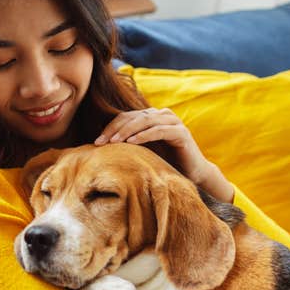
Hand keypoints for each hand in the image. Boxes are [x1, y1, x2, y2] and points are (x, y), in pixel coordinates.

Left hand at [95, 108, 233, 201]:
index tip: (96, 142)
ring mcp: (173, 122)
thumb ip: (128, 144)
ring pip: (145, 120)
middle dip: (115, 129)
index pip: (125, 117)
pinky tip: (132, 142)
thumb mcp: (143, 152)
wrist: (192, 174)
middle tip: (101, 142)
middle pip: (132, 117)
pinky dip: (144, 135)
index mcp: (151, 117)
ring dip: (127, 130)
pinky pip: (159, 130)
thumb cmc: (165, 163)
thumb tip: (101, 148)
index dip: (110, 127)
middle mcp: (162, 115)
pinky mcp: (181, 132)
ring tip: (114, 142)